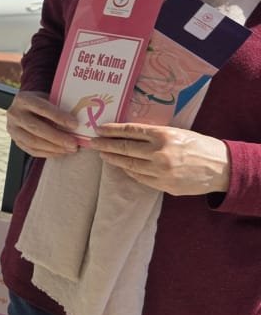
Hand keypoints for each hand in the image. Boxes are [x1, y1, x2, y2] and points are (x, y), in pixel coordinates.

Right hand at [6, 91, 81, 158]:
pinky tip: (61, 152)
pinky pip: (31, 150)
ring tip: (70, 149)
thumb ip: (58, 107)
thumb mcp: (48, 98)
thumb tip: (78, 119)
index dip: (58, 117)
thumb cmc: (41, 102)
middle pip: (35, 128)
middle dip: (57, 137)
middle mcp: (14, 113)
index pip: (41, 108)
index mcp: (23, 99)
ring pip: (32, 141)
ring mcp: (12, 129)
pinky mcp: (15, 140)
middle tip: (74, 143)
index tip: (74, 124)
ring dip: (53, 147)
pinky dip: (48, 153)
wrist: (23, 108)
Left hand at [91, 122, 231, 196]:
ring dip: (113, 159)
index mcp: (164, 135)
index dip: (112, 130)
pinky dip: (129, 171)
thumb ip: (154, 134)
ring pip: (129, 165)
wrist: (222, 167)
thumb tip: (127, 134)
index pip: (130, 131)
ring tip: (103, 154)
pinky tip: (122, 166)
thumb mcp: (177, 133)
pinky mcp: (165, 185)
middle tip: (93, 143)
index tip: (99, 129)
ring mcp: (162, 171)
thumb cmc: (199, 145)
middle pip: (125, 148)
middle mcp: (160, 153)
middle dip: (106, 145)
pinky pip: (140, 178)